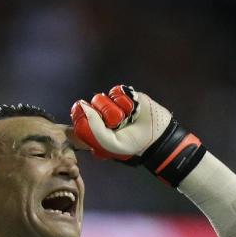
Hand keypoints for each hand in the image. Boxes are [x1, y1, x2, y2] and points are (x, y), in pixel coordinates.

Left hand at [70, 85, 205, 186]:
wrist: (157, 137)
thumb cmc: (132, 145)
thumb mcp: (108, 144)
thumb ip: (92, 128)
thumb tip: (82, 106)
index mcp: (93, 131)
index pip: (78, 118)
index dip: (83, 118)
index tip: (95, 123)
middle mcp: (99, 118)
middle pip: (89, 107)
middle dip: (104, 116)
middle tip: (117, 126)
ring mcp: (111, 105)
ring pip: (101, 98)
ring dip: (116, 110)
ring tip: (127, 119)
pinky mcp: (123, 96)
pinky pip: (116, 91)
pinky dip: (125, 101)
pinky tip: (134, 111)